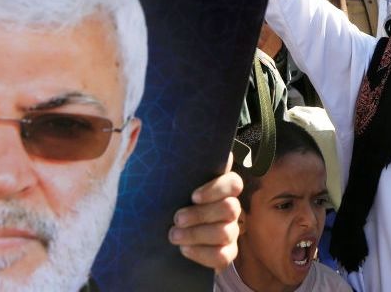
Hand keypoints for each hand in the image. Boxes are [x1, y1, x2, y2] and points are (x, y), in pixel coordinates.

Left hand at [169, 153, 242, 269]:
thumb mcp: (170, 183)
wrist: (164, 236)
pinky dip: (202, 253)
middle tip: (177, 218)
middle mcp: (231, 208)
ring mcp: (231, 231)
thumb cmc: (169, 203)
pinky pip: (222, 256)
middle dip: (200, 215)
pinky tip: (184, 249)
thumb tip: (157, 134)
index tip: (193, 196)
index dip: (216, 189)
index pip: (233, 183)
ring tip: (173, 235)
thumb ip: (176, 165)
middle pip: (230, 208)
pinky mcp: (227, 253)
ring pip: (225, 232)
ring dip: (196, 234)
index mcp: (221, 188)